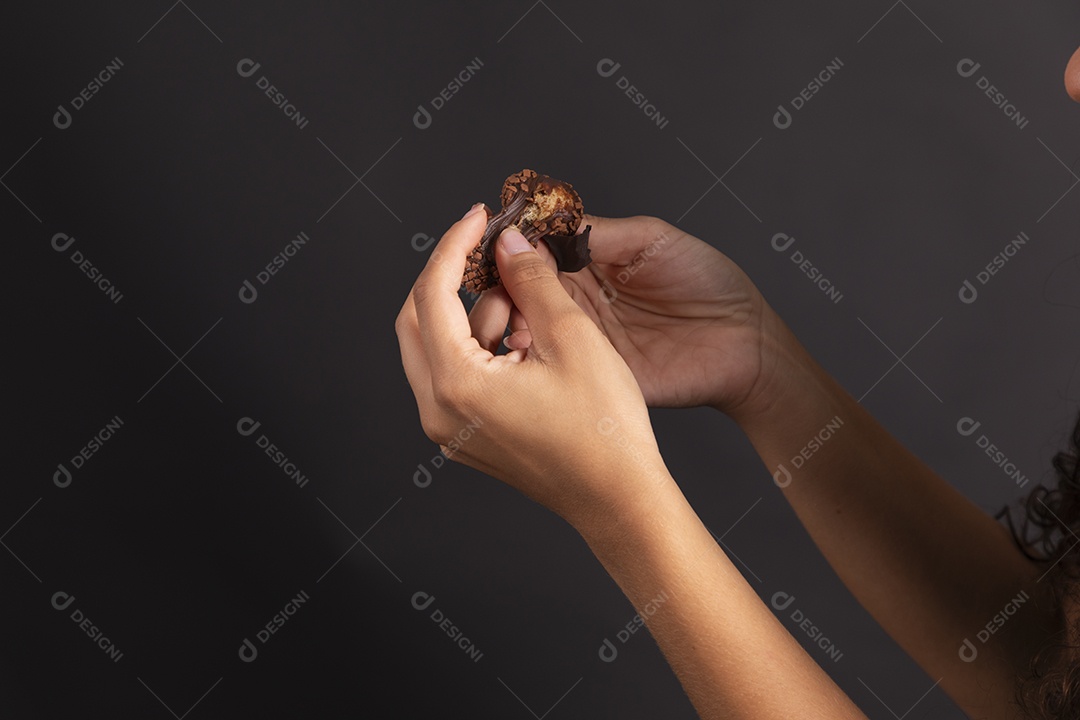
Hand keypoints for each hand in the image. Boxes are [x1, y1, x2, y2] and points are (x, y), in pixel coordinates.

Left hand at [395, 205, 670, 526]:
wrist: (619, 498)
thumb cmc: (604, 429)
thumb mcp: (571, 337)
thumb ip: (531, 279)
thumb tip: (508, 241)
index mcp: (456, 384)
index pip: (433, 294)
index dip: (456, 245)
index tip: (479, 217)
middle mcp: (438, 410)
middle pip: (418, 320)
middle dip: (454, 278)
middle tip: (492, 250)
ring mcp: (449, 429)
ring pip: (438, 347)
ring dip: (474, 315)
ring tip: (529, 305)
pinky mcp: (467, 436)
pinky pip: (456, 375)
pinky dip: (482, 346)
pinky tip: (528, 340)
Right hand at [501, 216, 773, 414]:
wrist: (745, 344)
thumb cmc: (709, 283)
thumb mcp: (653, 241)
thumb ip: (599, 232)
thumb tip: (545, 223)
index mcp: (590, 261)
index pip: (538, 249)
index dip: (516, 245)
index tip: (498, 241)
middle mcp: (579, 298)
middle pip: (524, 287)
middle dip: (506, 282)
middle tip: (499, 282)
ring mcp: (584, 336)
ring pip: (530, 324)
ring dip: (514, 317)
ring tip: (513, 314)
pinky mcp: (594, 372)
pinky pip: (555, 363)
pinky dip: (534, 354)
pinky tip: (528, 344)